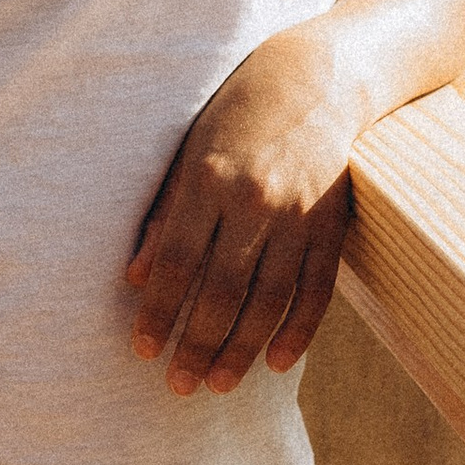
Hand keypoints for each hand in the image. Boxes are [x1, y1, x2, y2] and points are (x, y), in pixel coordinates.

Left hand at [125, 23, 358, 396]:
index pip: (177, 261)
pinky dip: (299, 330)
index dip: (159, 311)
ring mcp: (299, 215)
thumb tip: (132, 277)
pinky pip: (316, 290)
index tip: (143, 350)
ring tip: (219, 385)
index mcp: (207, 178)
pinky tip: (278, 362)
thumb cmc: (236, 114)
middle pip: (222, 291)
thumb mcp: (189, 150)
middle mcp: (254, 200)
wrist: (317, 78)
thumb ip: (163, 213)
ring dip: (243, 350)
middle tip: (178, 386)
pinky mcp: (332, 225)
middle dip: (198, 345)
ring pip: (268, 301)